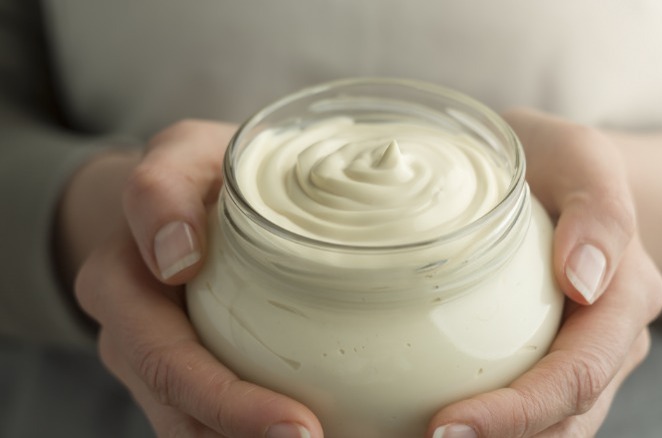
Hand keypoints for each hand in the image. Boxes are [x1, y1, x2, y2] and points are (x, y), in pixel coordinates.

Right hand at [74, 120, 322, 436]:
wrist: (181, 194)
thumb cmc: (193, 174)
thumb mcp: (178, 154)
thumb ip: (162, 188)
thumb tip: (176, 257)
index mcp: (119, 284)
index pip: (165, 359)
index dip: (226, 401)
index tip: (296, 422)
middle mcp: (129, 335)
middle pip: (182, 410)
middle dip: (246, 434)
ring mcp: (155, 360)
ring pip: (192, 428)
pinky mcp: (185, 371)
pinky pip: (210, 419)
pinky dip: (248, 429)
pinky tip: (310, 426)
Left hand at [428, 109, 661, 436]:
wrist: (563, 174)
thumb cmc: (563, 163)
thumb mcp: (583, 158)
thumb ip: (599, 210)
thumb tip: (582, 281)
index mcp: (626, 298)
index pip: (577, 376)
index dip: (517, 413)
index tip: (448, 425)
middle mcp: (613, 341)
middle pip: (564, 418)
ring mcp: (584, 355)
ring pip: (549, 427)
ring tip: (416, 437)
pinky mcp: (549, 357)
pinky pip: (527, 407)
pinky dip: (491, 425)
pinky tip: (428, 419)